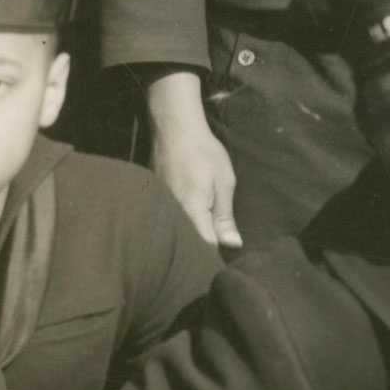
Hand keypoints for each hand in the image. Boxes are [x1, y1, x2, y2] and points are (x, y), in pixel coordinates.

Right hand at [146, 70, 241, 251]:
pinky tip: (187, 227)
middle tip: (217, 252)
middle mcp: (173, 214)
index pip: (204, 247)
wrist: (173, 128)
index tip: (226, 261)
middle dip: (202, 251)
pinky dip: (179, 227)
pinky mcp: (156, 201)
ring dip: (190, 239)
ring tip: (202, 243)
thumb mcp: (224, 182)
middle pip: (188, 244)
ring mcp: (161, 208)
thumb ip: (225, 216)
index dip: (215, 257)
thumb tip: (233, 245)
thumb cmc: (204, 152)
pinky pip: (169, 222)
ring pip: (177, 234)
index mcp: (192, 212)